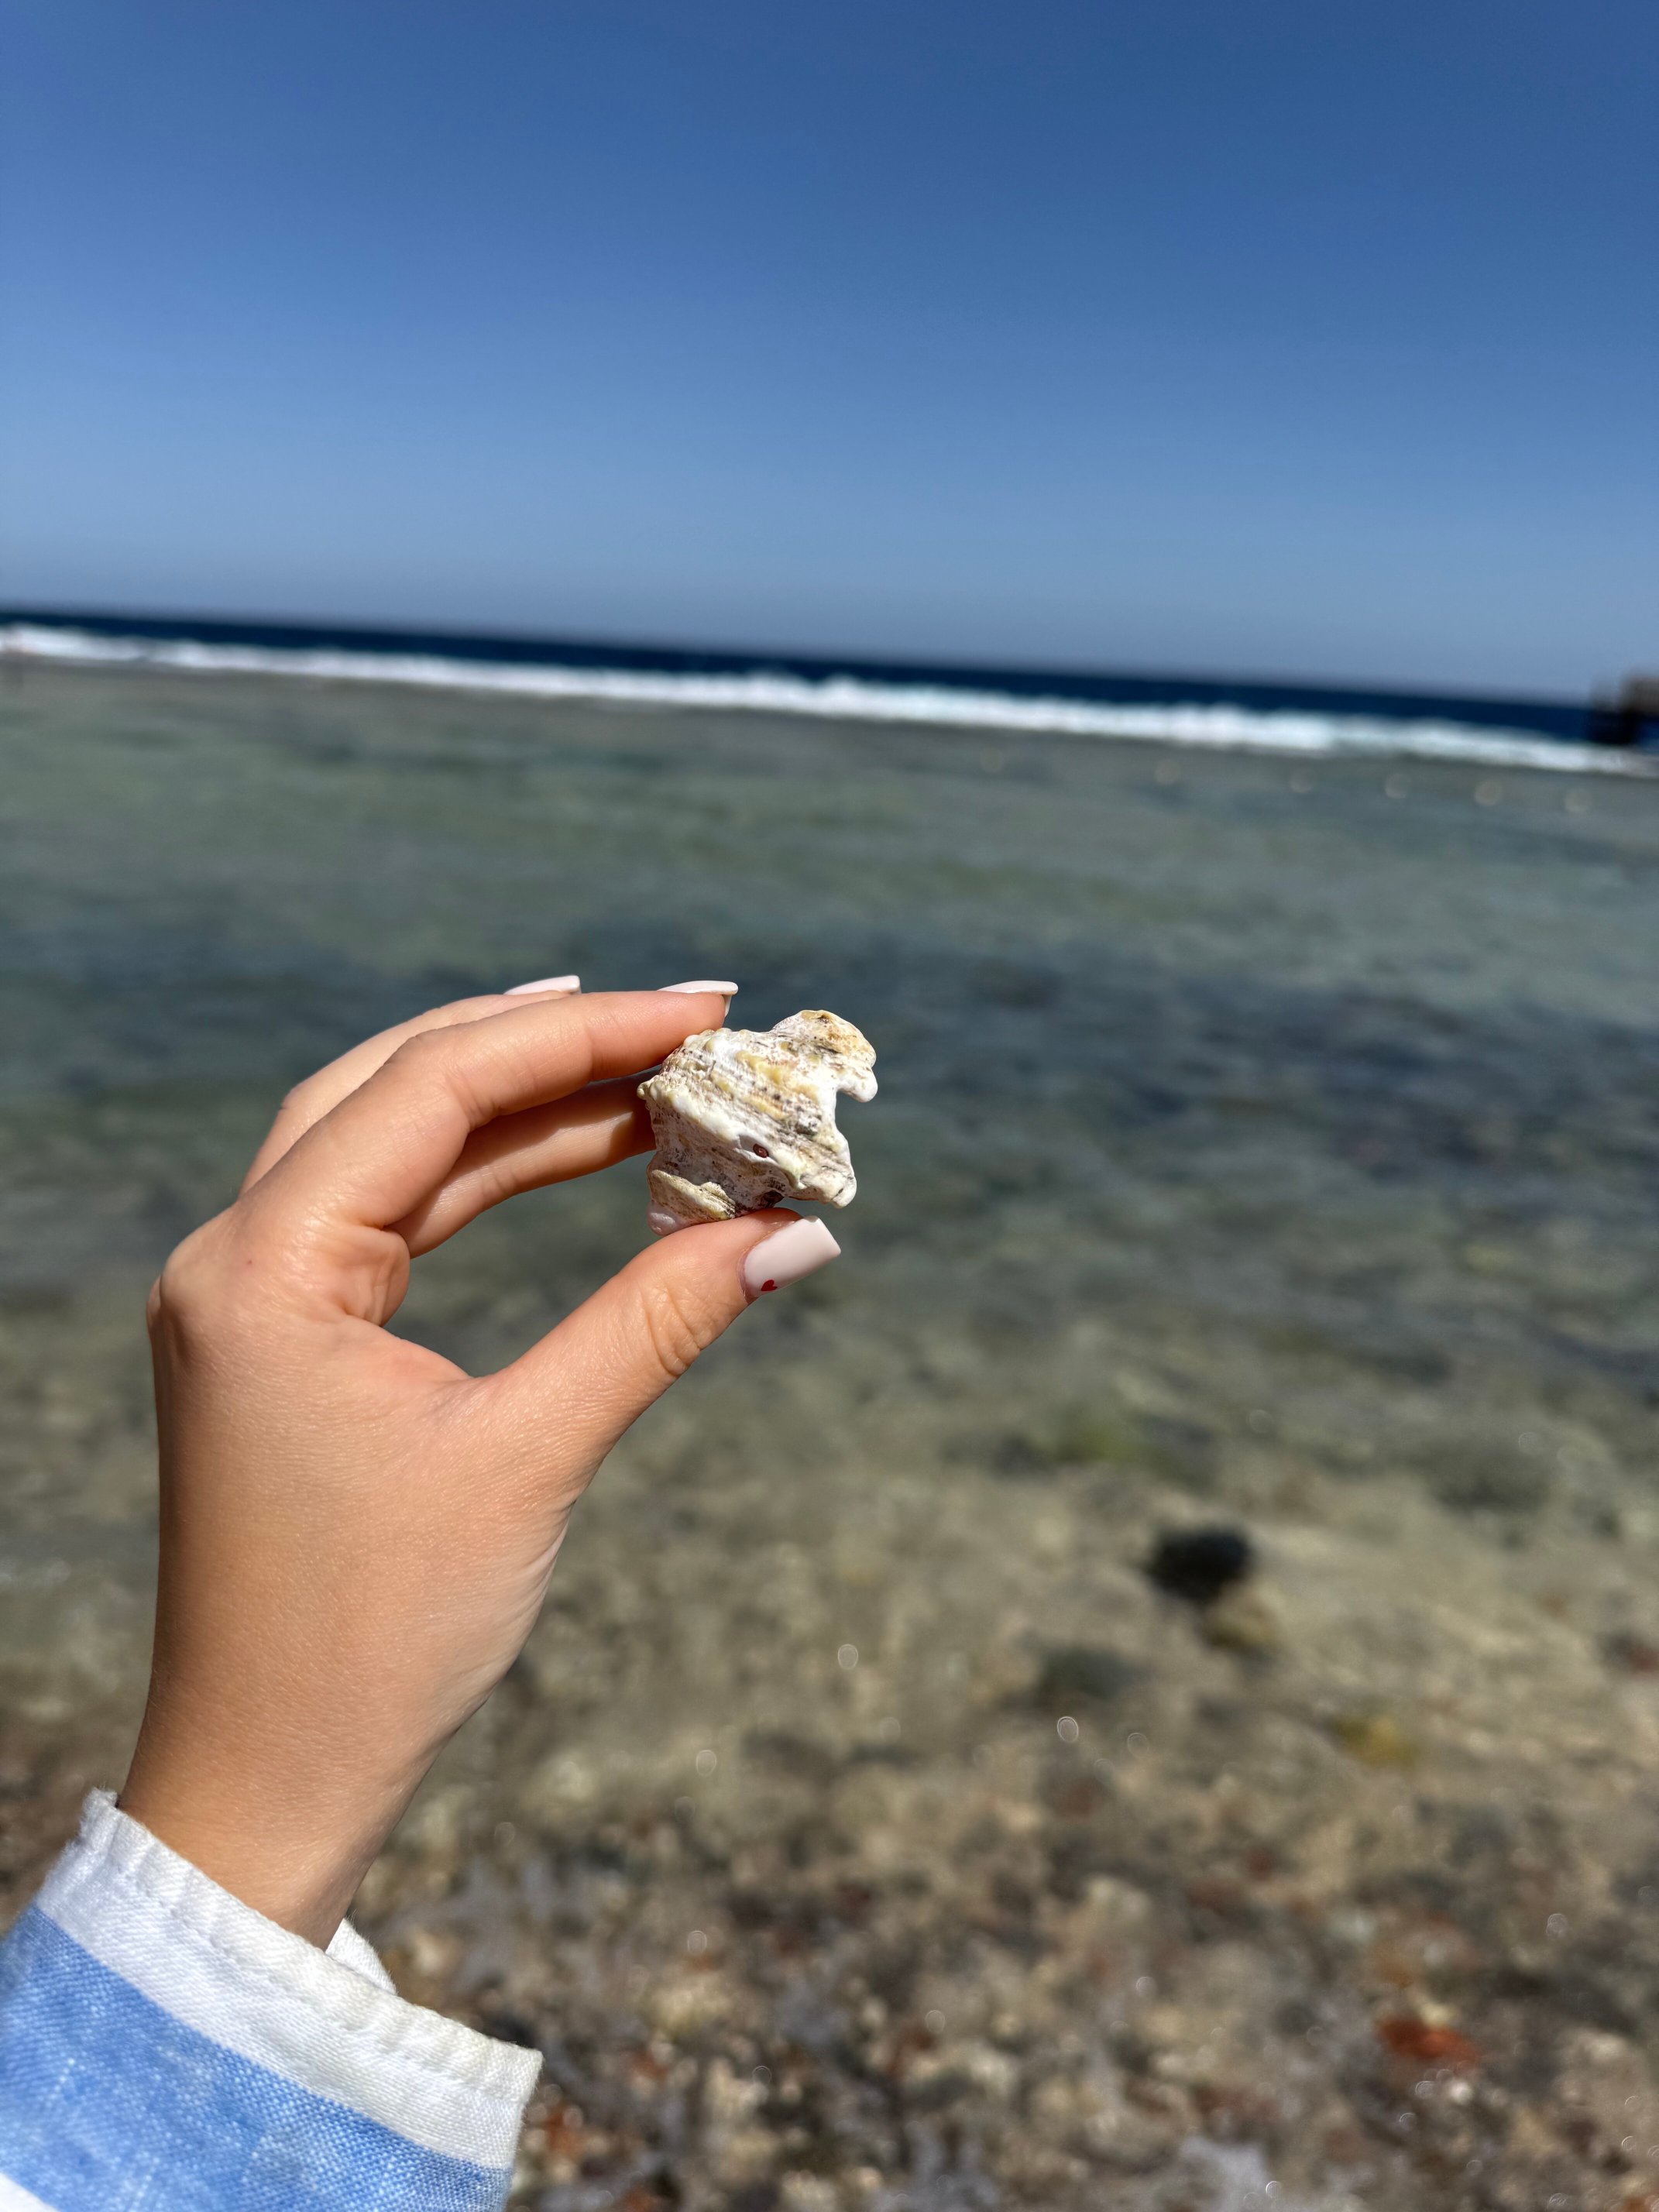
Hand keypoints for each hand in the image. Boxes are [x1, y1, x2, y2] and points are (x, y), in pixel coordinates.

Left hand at [119, 987, 839, 1943]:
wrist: (268, 1781)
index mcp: (263, 1267)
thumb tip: (795, 1232)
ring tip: (660, 1081)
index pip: (435, 1089)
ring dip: (531, 1110)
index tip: (708, 1013)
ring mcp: (259, 1297)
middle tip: (690, 1025)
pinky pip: (400, 1216)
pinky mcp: (292, 1339)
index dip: (584, 1038)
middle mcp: (241, 1256)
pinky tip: (582, 1156)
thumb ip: (655, 1324)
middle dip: (553, 1047)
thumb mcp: (528, 1460)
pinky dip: (495, 1178)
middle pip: (404, 1086)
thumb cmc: (375, 1638)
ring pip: (402, 1144)